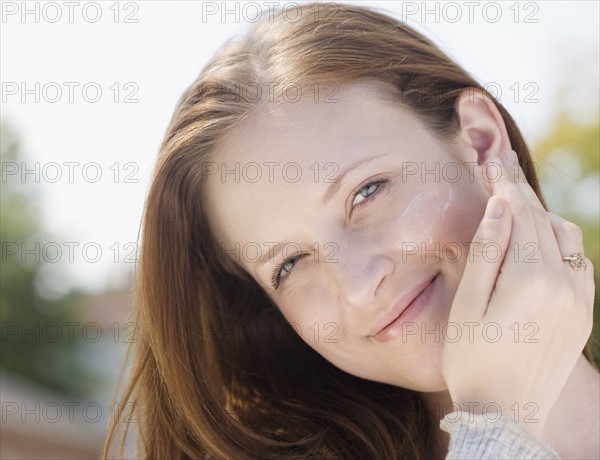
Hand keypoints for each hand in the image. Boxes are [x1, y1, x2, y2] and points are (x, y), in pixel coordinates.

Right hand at [441, 148, 594, 437]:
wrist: (506, 413)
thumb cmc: (473, 360)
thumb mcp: (467, 305)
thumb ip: (486, 252)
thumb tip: (500, 207)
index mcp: (529, 278)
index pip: (520, 213)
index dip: (505, 182)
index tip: (493, 156)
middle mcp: (563, 283)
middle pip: (542, 219)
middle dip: (520, 190)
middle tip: (501, 161)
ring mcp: (579, 298)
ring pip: (565, 237)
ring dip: (541, 215)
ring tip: (515, 204)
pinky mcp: (583, 313)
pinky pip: (577, 263)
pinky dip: (558, 243)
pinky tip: (540, 243)